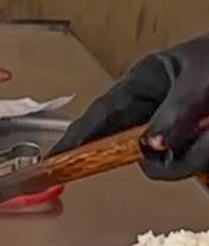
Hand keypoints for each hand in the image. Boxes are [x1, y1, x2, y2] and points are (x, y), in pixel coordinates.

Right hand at [52, 33, 208, 178]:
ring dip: (201, 152)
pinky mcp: (194, 141)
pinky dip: (208, 155)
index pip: (98, 117)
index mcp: (145, 81)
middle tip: (202, 138)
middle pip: (136, 149)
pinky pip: (191, 164)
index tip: (53, 163)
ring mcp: (174, 127)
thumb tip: (150, 147)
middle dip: (170, 155)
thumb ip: (175, 113)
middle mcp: (154, 108)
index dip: (74, 141)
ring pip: (170, 162)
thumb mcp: (203, 81)